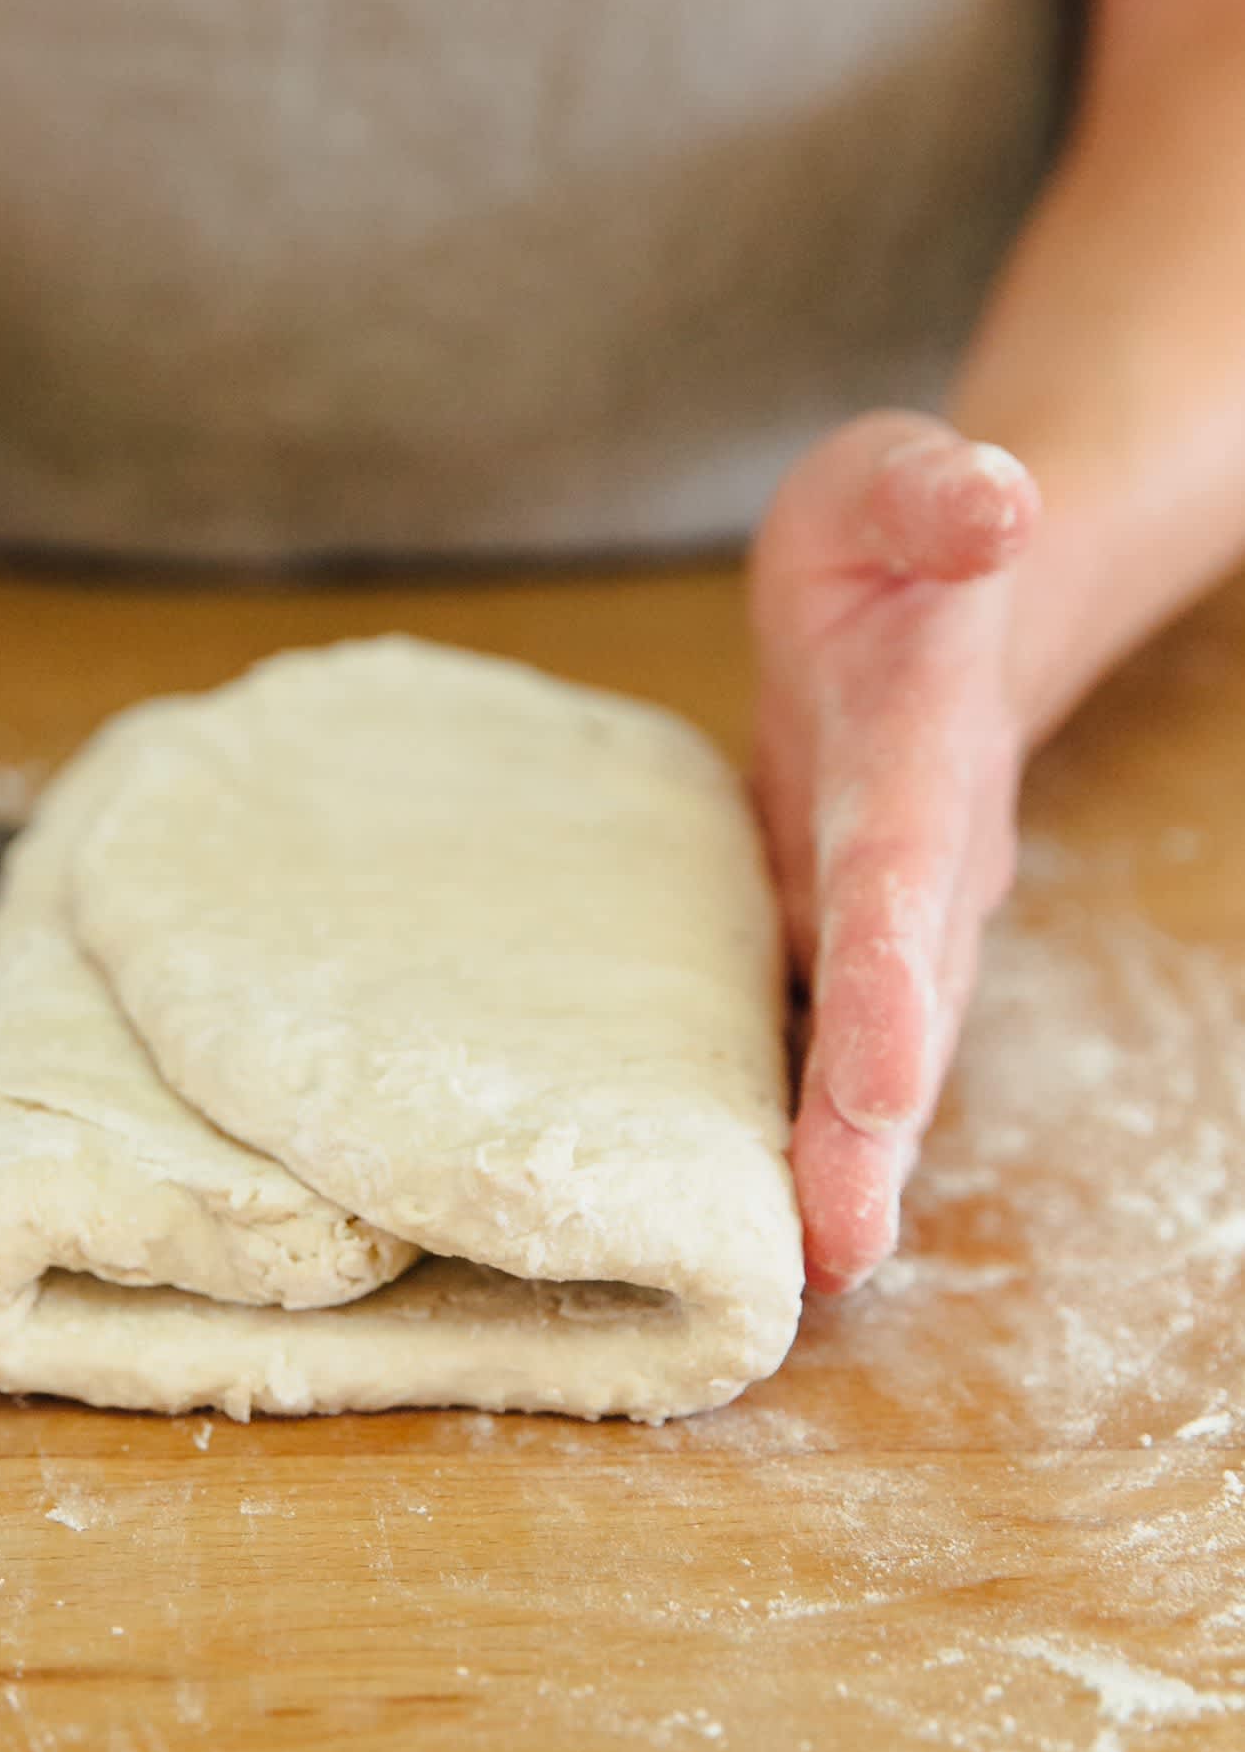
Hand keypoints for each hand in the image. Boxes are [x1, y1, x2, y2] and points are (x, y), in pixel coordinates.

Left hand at [750, 412, 1038, 1292]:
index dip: (892, 982)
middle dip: (874, 1124)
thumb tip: (997, 499)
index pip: (904, 878)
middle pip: (898, 1006)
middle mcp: (914, 859)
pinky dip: (794, 1121)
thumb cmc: (901, 542)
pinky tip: (754, 1213)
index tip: (880, 1084)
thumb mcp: (907, 482)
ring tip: (810, 1269)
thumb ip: (943, 494)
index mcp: (919, 758)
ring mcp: (879, 909)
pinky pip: (811, 1033)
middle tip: (838, 1247)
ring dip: (844, 1156)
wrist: (923, 592)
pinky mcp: (828, 926)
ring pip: (865, 1049)